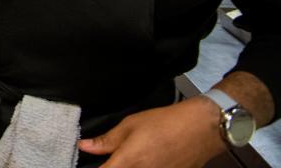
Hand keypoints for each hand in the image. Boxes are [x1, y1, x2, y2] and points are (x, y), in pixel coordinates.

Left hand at [78, 98, 224, 166]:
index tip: (91, 163)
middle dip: (113, 166)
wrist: (200, 129)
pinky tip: (144, 161)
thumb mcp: (130, 125)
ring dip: (128, 167)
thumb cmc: (164, 123)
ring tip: (134, 157)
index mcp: (128, 161)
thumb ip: (107, 140)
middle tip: (113, 158)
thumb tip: (84, 146)